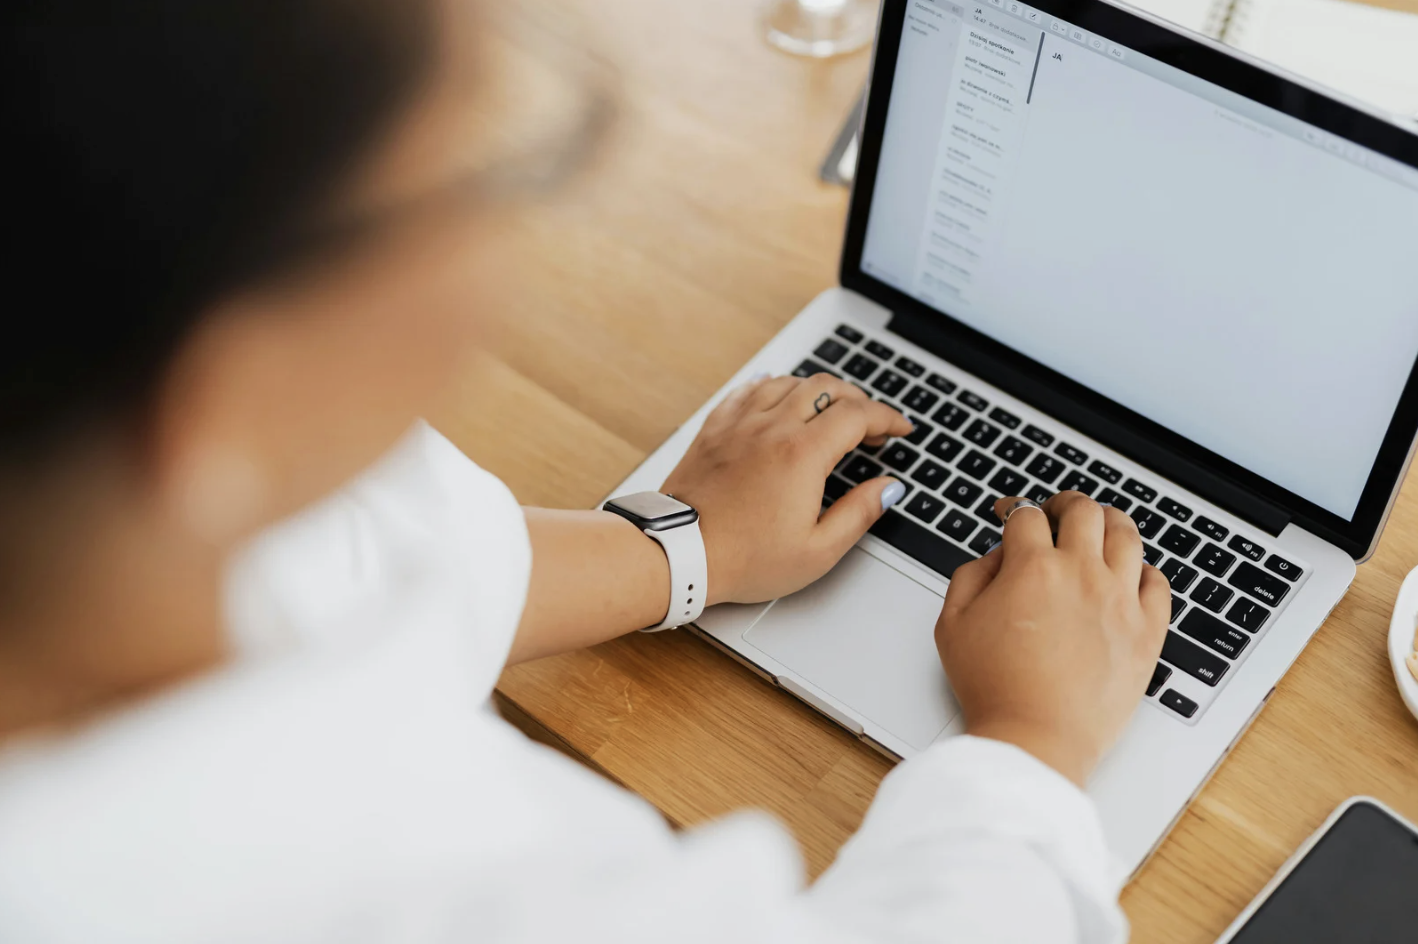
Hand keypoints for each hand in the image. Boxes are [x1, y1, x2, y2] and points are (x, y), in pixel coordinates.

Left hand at [661, 373, 912, 605]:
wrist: (679, 553)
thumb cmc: (744, 559)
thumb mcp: (817, 550)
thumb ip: (860, 513)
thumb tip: (888, 488)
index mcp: (803, 454)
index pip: (858, 415)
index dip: (887, 417)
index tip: (900, 428)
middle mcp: (772, 428)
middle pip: (826, 388)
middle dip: (857, 399)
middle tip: (870, 424)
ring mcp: (740, 424)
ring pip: (787, 382)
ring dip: (817, 390)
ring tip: (829, 410)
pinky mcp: (714, 429)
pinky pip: (748, 390)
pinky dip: (772, 386)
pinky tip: (777, 394)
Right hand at [935, 492, 1170, 785]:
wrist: (1035, 739)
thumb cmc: (993, 688)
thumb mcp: (952, 624)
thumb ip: (970, 575)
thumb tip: (997, 556)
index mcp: (1032, 567)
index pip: (1027, 515)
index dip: (1014, 509)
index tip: (1010, 516)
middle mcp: (1082, 574)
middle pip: (1084, 510)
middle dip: (1065, 503)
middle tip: (1056, 512)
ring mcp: (1120, 601)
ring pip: (1127, 534)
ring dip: (1109, 522)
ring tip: (1098, 528)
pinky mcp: (1147, 632)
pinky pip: (1158, 583)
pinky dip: (1144, 570)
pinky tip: (1129, 575)